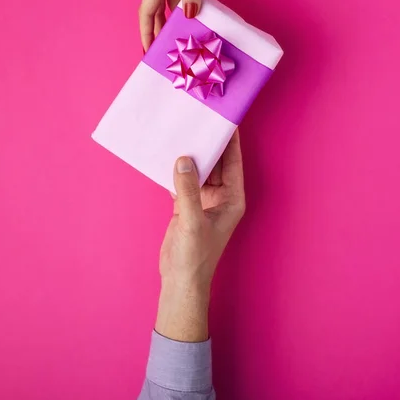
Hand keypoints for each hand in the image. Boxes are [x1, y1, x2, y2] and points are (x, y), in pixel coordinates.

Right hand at [139, 0, 220, 51]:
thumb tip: (188, 15)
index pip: (147, 12)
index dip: (146, 33)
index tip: (148, 53)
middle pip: (156, 12)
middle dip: (157, 33)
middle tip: (163, 54)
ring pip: (168, 5)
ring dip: (170, 23)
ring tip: (177, 41)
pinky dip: (184, 8)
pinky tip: (193, 17)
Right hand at [155, 130, 244, 341]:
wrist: (179, 281)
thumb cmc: (195, 256)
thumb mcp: (193, 221)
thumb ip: (188, 190)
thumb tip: (182, 160)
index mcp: (232, 198)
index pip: (233, 162)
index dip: (231, 141)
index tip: (225, 119)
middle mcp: (220, 196)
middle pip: (216, 163)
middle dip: (208, 143)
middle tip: (198, 120)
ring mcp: (203, 200)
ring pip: (198, 170)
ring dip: (190, 155)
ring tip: (181, 132)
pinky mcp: (186, 204)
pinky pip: (183, 180)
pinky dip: (175, 169)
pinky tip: (166, 155)